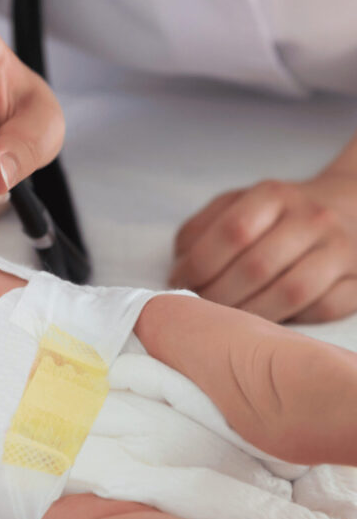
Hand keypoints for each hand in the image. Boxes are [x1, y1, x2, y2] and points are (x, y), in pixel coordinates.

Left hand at [169, 172, 356, 322]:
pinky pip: (323, 309)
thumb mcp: (231, 207)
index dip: (198, 266)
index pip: (231, 232)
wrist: (345, 209)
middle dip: (218, 297)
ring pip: (290, 293)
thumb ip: (198, 233)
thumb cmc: (272, 217)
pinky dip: (291, 320)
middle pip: (257, 267)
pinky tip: (268, 321)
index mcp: (273, 196)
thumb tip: (178, 272)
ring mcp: (341, 249)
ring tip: (227, 322)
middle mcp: (312, 219)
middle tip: (200, 311)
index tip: (179, 285)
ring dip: (249, 314)